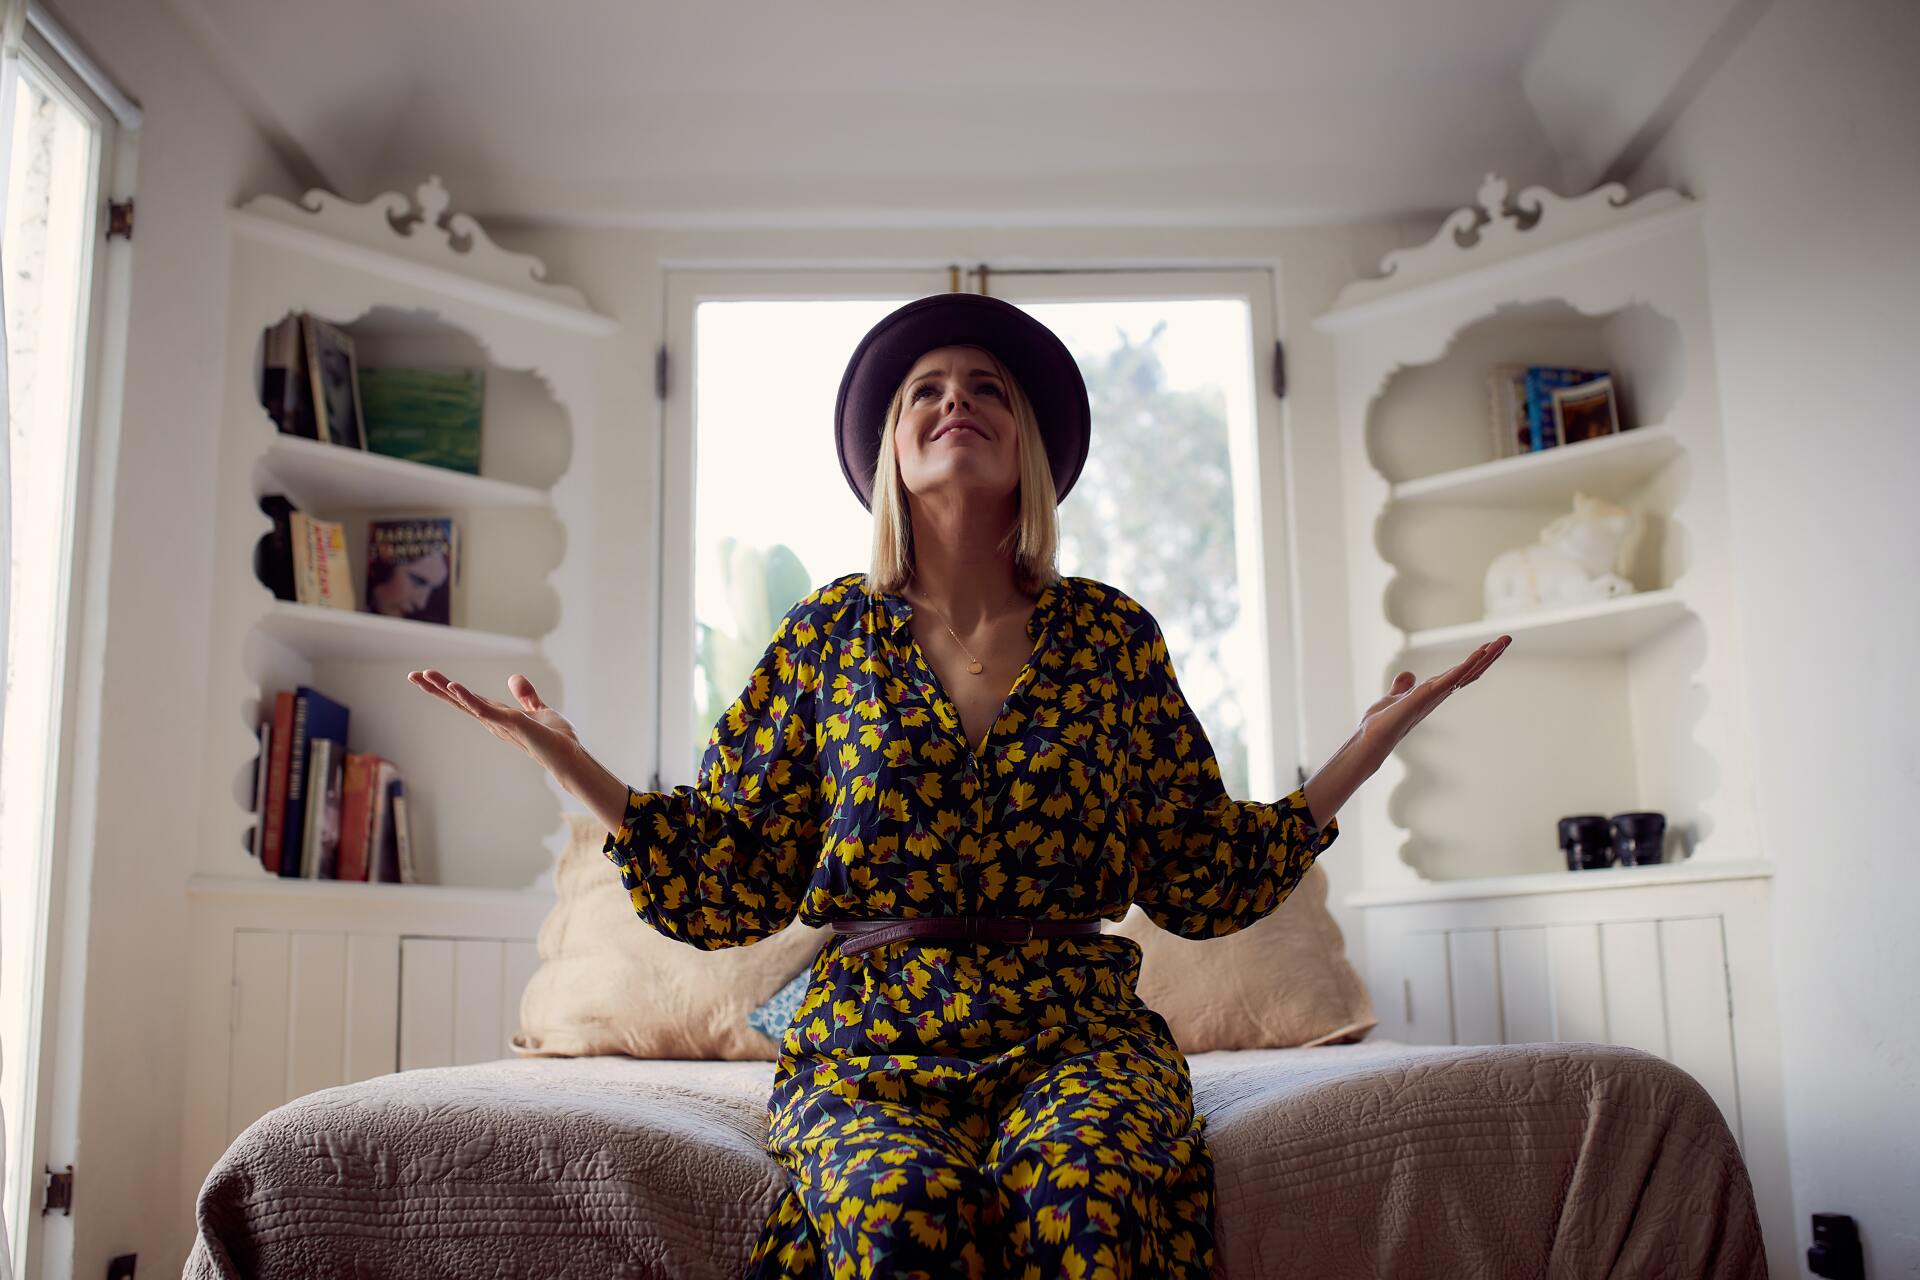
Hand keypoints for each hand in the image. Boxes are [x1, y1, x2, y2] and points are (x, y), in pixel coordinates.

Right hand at [406, 669, 581, 777]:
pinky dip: (469, 698)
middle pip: (459, 701)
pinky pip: (485, 709)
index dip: (448, 688)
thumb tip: (513, 677)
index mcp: (497, 716)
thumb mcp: (539, 710)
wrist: (570, 755)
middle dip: (435, 689)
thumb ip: (526, 696)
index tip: (427, 676)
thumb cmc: (555, 739)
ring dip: (444, 689)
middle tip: (412, 675)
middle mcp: (493, 721)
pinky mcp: (510, 723)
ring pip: (466, 703)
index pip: (468, 699)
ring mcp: (499, 723)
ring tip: (423, 675)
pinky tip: (454, 686)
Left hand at [1358, 635, 1512, 757]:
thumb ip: (1402, 686)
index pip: (1460, 673)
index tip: (1490, 646)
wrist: (1372, 738)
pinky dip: (1468, 665)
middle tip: (1507, 639)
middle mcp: (1439, 693)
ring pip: (1467, 672)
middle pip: (1470, 671)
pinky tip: (1481, 653)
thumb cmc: (1382, 723)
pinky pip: (1453, 677)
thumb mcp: (1394, 697)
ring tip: (1503, 641)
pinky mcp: (1428, 694)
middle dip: (1489, 656)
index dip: (1475, 660)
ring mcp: (1436, 694)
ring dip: (1486, 656)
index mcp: (1434, 691)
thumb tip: (1408, 675)